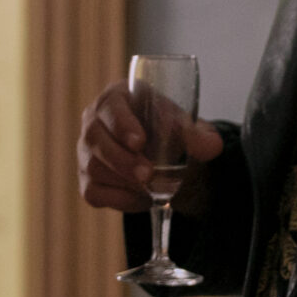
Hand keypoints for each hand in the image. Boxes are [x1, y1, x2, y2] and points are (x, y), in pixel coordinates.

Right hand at [76, 79, 223, 213]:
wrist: (165, 156)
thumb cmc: (170, 131)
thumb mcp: (189, 129)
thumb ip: (201, 136)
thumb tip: (210, 147)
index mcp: (117, 97)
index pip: (110, 106)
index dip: (121, 123)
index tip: (139, 141)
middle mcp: (94, 121)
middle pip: (94, 138)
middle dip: (122, 159)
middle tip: (148, 174)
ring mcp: (86, 152)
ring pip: (93, 167)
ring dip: (123, 180)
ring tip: (152, 187)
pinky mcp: (87, 180)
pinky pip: (93, 193)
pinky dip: (120, 199)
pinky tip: (143, 198)